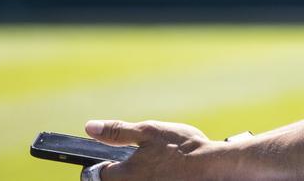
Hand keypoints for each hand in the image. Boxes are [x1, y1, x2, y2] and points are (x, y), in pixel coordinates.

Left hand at [84, 119, 214, 180]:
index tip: (118, 157)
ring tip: (161, 166)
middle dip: (127, 170)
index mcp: (123, 175)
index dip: (106, 163)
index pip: (97, 174)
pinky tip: (170, 173)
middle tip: (147, 159)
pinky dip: (157, 177)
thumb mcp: (148, 131)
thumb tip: (90, 127)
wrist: (212, 167)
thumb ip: (118, 132)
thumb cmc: (181, 148)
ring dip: (143, 175)